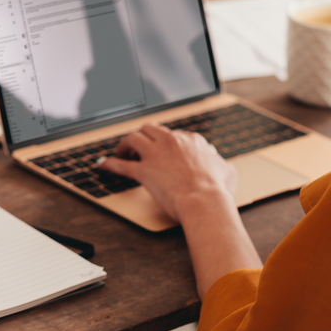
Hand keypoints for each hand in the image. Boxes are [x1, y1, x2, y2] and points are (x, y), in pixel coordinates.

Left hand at [99, 125, 237, 223]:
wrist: (205, 202)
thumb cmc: (217, 190)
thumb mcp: (226, 171)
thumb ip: (221, 164)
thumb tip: (222, 165)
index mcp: (191, 141)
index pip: (175, 135)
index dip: (167, 143)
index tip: (164, 150)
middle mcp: (172, 142)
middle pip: (150, 129)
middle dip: (143, 136)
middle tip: (139, 147)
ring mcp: (156, 154)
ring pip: (133, 138)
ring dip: (126, 144)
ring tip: (122, 152)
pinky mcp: (144, 170)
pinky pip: (121, 164)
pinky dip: (110, 164)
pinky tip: (103, 165)